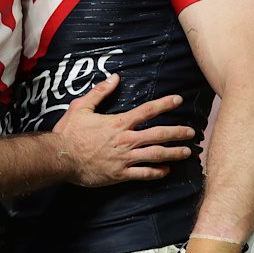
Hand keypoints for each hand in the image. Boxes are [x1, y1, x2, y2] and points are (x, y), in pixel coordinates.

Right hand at [53, 73, 193, 186]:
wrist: (61, 158)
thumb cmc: (69, 132)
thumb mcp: (81, 107)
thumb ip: (99, 93)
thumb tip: (114, 78)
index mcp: (119, 123)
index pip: (147, 110)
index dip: (164, 104)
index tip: (178, 100)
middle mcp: (126, 140)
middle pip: (158, 134)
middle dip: (178, 133)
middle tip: (192, 132)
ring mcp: (125, 158)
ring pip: (156, 155)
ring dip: (174, 153)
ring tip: (188, 152)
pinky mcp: (120, 174)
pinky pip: (143, 174)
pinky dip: (157, 173)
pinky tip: (166, 171)